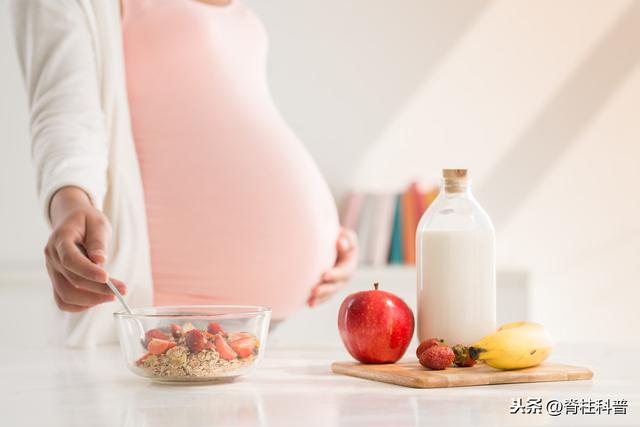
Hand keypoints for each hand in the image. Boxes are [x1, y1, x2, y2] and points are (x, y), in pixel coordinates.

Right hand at [44, 187, 125, 311]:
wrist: (71, 221)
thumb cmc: (86, 221)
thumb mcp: (97, 222)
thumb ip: (97, 241)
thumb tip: (100, 260)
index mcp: (61, 240)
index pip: (71, 260)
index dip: (88, 271)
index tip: (107, 278)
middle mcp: (52, 257)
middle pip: (72, 281)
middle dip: (98, 289)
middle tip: (122, 290)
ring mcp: (53, 271)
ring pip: (66, 295)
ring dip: (91, 300)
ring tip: (113, 295)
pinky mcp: (57, 280)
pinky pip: (63, 300)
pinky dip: (80, 305)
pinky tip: (98, 299)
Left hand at [307, 227, 357, 306]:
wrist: (333, 244)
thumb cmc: (339, 237)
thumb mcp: (347, 236)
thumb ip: (347, 239)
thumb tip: (340, 243)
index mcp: (350, 264)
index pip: (344, 271)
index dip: (335, 274)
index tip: (324, 275)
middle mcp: (344, 277)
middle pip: (336, 286)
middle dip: (325, 289)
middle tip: (314, 291)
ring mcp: (336, 284)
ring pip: (329, 294)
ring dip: (320, 298)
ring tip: (310, 302)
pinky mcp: (328, 288)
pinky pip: (324, 297)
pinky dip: (317, 301)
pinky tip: (308, 304)